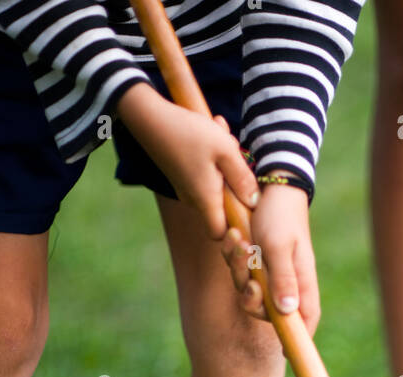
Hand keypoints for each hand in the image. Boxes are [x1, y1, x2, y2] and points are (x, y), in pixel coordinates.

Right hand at [116, 83, 257, 237]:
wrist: (148, 116)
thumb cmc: (188, 132)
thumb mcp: (225, 150)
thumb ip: (243, 178)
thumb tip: (254, 203)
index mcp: (205, 200)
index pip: (220, 234)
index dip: (234, 228)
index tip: (245, 206)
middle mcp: (192, 200)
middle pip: (222, 207)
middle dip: (235, 183)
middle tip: (237, 154)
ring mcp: (185, 188)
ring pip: (215, 185)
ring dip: (225, 163)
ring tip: (223, 133)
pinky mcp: (181, 176)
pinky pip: (205, 173)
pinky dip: (213, 158)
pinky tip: (214, 132)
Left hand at [220, 179, 319, 334]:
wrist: (270, 182)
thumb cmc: (279, 215)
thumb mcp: (279, 247)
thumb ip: (282, 279)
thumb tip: (288, 312)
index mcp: (302, 281)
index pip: (306, 320)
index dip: (297, 338)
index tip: (285, 353)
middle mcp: (288, 281)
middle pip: (270, 312)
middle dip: (252, 300)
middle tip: (248, 282)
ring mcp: (271, 271)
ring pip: (250, 290)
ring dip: (238, 271)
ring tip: (238, 242)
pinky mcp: (256, 259)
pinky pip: (240, 270)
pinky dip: (233, 257)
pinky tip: (233, 236)